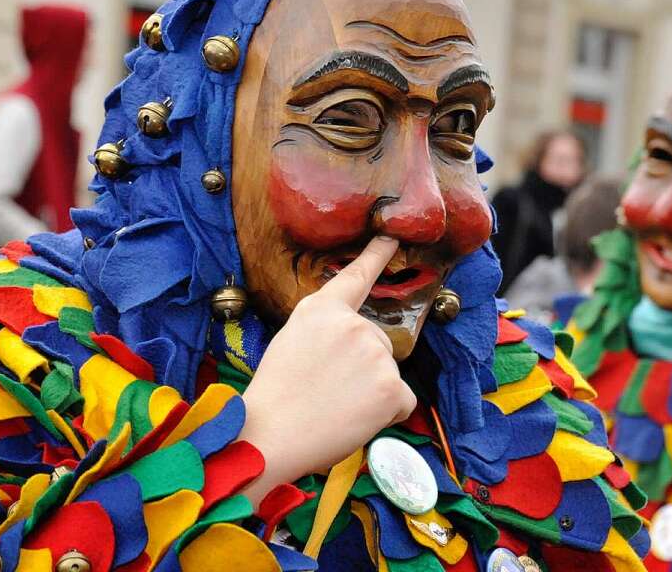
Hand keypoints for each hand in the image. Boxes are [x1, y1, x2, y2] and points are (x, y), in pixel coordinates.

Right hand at [239, 236, 415, 503]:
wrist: (269, 436)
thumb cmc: (275, 396)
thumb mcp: (291, 341)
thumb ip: (326, 329)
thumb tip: (355, 340)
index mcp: (321, 310)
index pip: (355, 277)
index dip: (375, 255)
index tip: (392, 235)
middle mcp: (352, 324)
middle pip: (376, 344)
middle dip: (362, 368)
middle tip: (327, 390)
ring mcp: (375, 353)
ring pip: (387, 374)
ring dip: (371, 394)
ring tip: (335, 407)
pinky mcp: (391, 386)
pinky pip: (402, 402)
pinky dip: (386, 415)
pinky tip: (355, 420)